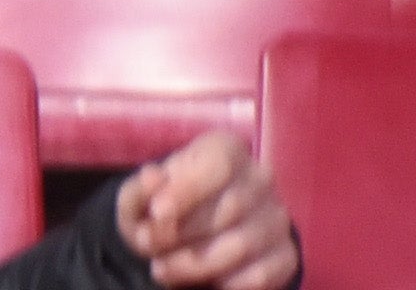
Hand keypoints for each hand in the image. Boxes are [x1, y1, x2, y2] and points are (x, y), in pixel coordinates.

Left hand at [118, 128, 296, 289]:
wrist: (197, 234)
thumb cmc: (165, 207)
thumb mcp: (140, 196)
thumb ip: (140, 189)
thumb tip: (152, 177)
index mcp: (226, 150)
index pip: (218, 165)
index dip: (188, 189)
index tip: (157, 211)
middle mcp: (260, 180)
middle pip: (229, 208)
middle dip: (181, 232)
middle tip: (147, 245)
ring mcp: (278, 218)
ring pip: (242, 244)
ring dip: (196, 263)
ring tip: (162, 268)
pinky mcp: (286, 255)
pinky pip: (262, 274)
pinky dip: (228, 282)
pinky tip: (204, 281)